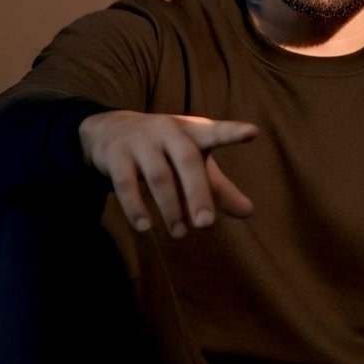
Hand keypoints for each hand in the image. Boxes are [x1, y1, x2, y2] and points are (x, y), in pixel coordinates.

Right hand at [78, 109, 257, 236]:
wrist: (110, 130)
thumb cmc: (165, 150)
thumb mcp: (193, 163)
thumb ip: (219, 188)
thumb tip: (249, 212)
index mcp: (193, 132)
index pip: (215, 132)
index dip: (232, 132)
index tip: (253, 131)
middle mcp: (168, 131)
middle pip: (188, 161)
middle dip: (198, 193)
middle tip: (206, 224)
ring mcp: (141, 142)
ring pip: (158, 176)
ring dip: (170, 207)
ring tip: (180, 233)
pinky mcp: (116, 156)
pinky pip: (125, 184)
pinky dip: (135, 207)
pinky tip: (144, 227)